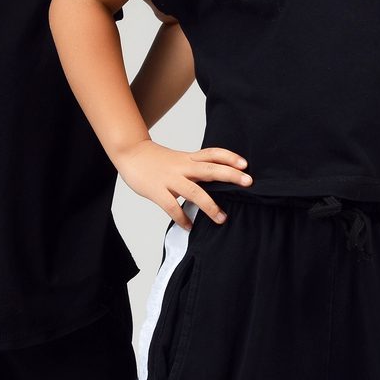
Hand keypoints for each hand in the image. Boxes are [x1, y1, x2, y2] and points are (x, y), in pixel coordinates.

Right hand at [115, 140, 251, 227]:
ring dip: (210, 206)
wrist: (130, 153)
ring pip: (194, 191)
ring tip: (222, 219)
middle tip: (248, 182)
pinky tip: (190, 226)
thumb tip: (217, 181)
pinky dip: (183, 218)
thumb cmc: (157, 160)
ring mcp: (170, 179)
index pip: (212, 153)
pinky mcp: (157, 191)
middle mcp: (182, 167)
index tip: (245, 164)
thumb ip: (196, 169)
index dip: (229, 157)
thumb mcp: (179, 159)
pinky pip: (172, 207)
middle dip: (230, 175)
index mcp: (188, 158)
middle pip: (210, 169)